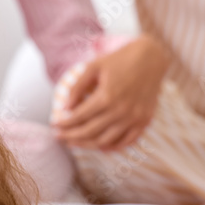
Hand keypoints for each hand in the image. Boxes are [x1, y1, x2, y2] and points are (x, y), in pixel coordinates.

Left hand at [53, 34, 169, 150]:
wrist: (151, 58)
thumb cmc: (119, 60)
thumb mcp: (94, 67)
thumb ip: (77, 87)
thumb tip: (65, 108)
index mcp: (106, 96)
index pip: (79, 117)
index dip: (64, 124)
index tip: (54, 125)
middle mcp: (120, 111)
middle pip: (89, 132)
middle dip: (70, 136)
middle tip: (59, 137)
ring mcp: (134, 118)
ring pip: (105, 141)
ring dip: (87, 144)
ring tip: (74, 142)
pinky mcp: (144, 121)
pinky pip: (126, 142)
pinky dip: (112, 147)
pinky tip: (100, 146)